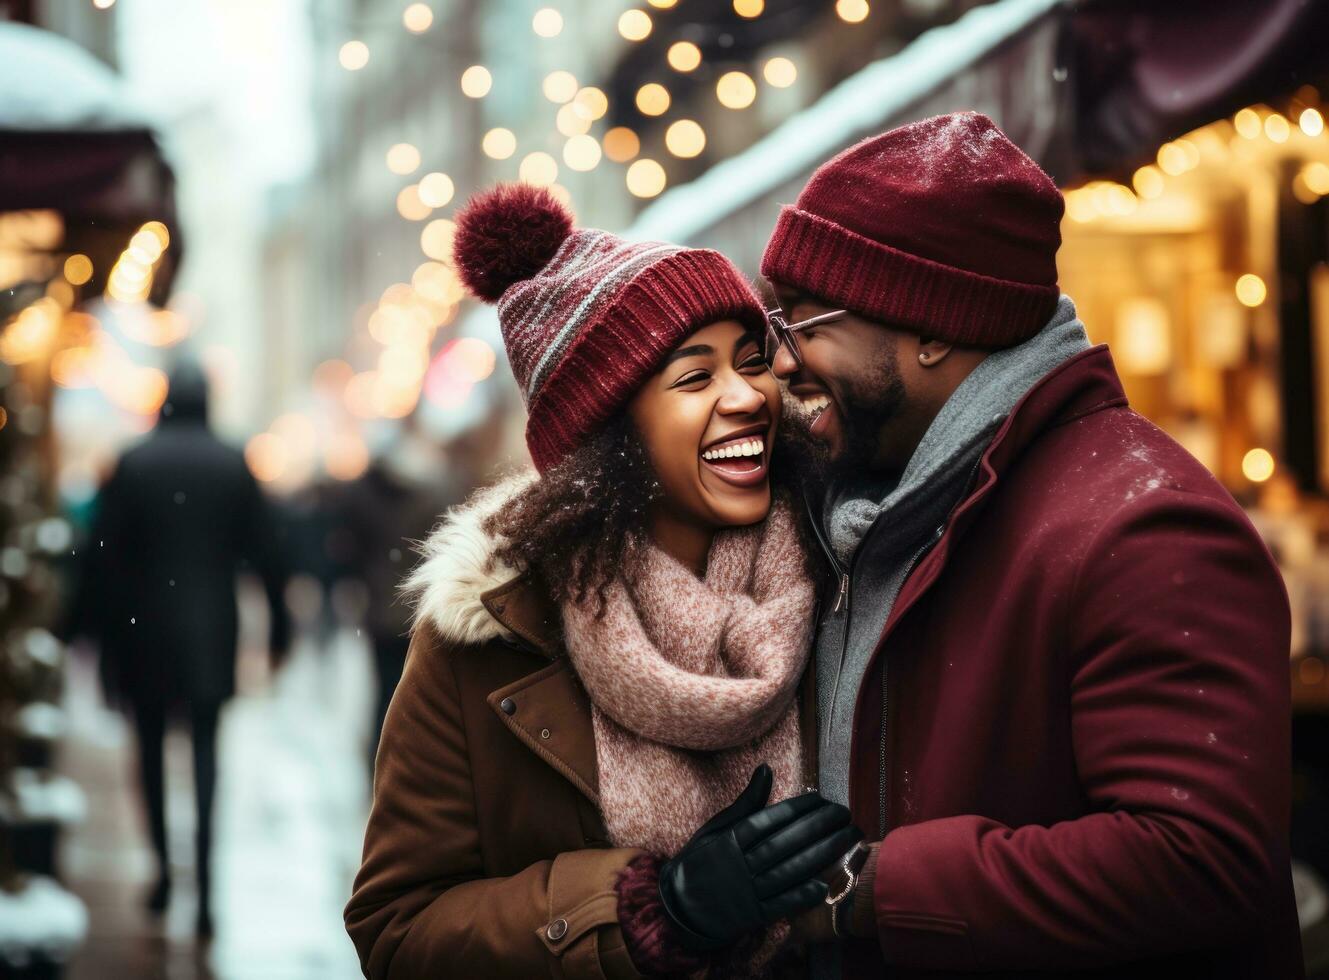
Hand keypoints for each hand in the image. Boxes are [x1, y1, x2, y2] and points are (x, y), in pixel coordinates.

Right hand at [658, 764, 862, 950]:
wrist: (680, 908)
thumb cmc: (702, 860)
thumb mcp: (717, 827)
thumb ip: (745, 802)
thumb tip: (766, 768)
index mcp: (729, 840)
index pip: (768, 821)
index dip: (796, 808)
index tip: (821, 798)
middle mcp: (739, 864)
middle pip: (784, 843)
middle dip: (819, 827)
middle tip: (845, 813)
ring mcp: (747, 891)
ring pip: (788, 871)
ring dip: (822, 855)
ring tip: (847, 839)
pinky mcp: (753, 916)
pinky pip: (780, 905)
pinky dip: (801, 896)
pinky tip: (824, 884)